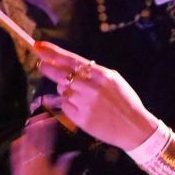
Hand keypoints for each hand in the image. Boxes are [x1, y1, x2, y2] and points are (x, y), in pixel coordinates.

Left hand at [10, 113, 77, 174]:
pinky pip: (14, 155)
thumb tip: (74, 152)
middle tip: (39, 116)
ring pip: (24, 144)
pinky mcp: (15, 169)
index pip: (47, 140)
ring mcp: (22, 164)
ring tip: (29, 123)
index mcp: (44, 161)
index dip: (49, 129)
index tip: (51, 119)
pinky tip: (19, 139)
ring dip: (27, 133)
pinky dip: (17, 146)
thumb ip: (65, 162)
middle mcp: (32, 160)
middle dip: (37, 126)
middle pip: (34, 139)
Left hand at [34, 42, 156, 150]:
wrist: (135, 128)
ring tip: (83, 97)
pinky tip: (84, 109)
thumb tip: (69, 66)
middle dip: (48, 68)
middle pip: (61, 74)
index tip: (39, 47)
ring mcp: (85, 103)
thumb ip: (93, 73)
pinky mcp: (81, 118)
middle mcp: (91, 87)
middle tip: (41, 65)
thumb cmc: (125, 102)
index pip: (72, 60)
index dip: (53, 53)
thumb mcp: (114, 81)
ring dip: (67, 91)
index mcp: (102, 75)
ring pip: (62, 91)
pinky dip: (69, 105)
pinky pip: (65, 106)